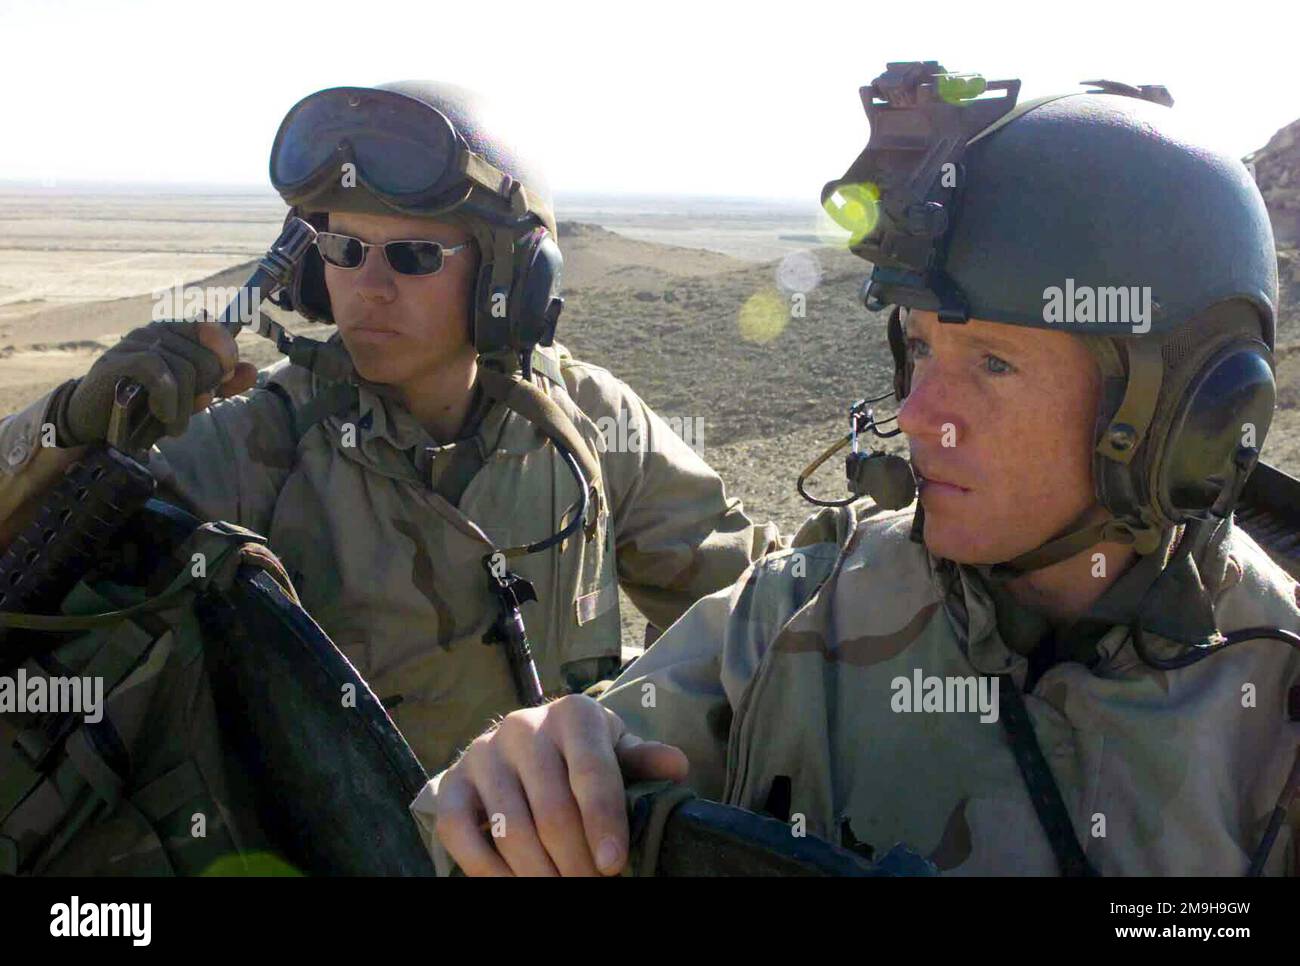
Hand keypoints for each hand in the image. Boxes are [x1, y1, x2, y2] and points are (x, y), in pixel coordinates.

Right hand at [47, 317, 258, 444]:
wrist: (96, 421)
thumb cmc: (145, 405)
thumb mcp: (190, 396)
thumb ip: (220, 384)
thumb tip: (251, 371)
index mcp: (175, 332)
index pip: (215, 330)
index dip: (226, 356)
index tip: (221, 380)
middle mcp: (156, 331)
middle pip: (206, 357)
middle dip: (206, 390)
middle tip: (190, 409)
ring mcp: (135, 343)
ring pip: (186, 370)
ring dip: (185, 408)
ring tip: (173, 424)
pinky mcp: (118, 362)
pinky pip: (159, 374)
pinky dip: (169, 401)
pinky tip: (163, 416)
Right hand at [433, 694, 688, 875]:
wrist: (522, 744)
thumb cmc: (581, 754)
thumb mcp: (616, 751)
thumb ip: (642, 761)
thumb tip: (677, 766)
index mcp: (573, 715)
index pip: (592, 773)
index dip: (605, 824)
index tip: (613, 867)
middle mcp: (523, 726)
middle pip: (552, 812)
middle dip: (576, 862)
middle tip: (591, 887)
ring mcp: (483, 753)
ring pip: (510, 829)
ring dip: (538, 874)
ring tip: (560, 890)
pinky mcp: (451, 782)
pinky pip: (461, 835)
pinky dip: (488, 872)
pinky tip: (515, 885)